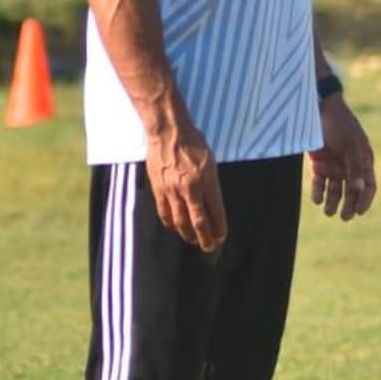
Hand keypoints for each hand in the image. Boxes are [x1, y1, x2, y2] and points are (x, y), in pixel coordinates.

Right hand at [145, 125, 226, 251]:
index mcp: (207, 180)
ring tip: (193, 241)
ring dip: (188, 235)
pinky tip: (175, 228)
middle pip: (198, 222)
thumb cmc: (193, 142)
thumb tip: (211, 204)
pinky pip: (165, 212)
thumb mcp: (210, 161)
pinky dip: (171, 224)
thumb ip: (211, 183)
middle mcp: (191, 188)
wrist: (168, 131)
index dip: (219, 228)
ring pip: (181, 221)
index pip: (215, 212)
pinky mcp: (159, 189)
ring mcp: (173, 190)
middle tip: (209, 247)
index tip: (221, 237)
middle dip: (205, 238)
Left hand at [309, 97, 376, 219]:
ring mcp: (334, 166)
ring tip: (328, 212)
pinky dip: (318, 192)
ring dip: (333, 202)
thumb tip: (359, 190)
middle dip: (348, 205)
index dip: (365, 200)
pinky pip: (320, 183)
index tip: (359, 212)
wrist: (317, 108)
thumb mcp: (350, 144)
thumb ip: (354, 167)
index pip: (369, 185)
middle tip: (344, 217)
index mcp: (363, 160)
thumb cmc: (339, 124)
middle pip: (351, 191)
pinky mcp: (318, 164)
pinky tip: (317, 199)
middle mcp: (349, 166)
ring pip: (335, 190)